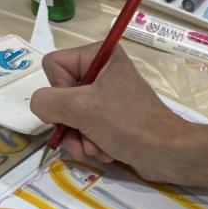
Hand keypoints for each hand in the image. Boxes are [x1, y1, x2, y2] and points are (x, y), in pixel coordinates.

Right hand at [30, 42, 189, 180]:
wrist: (168, 153)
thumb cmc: (129, 125)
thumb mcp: (82, 108)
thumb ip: (48, 102)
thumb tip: (39, 105)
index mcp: (100, 55)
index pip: (54, 66)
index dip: (59, 91)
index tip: (77, 107)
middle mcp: (103, 72)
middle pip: (61, 95)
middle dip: (70, 123)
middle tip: (83, 139)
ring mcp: (108, 97)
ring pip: (71, 116)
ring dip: (80, 138)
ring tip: (98, 147)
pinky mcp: (114, 119)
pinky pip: (87, 129)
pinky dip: (92, 143)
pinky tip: (106, 151)